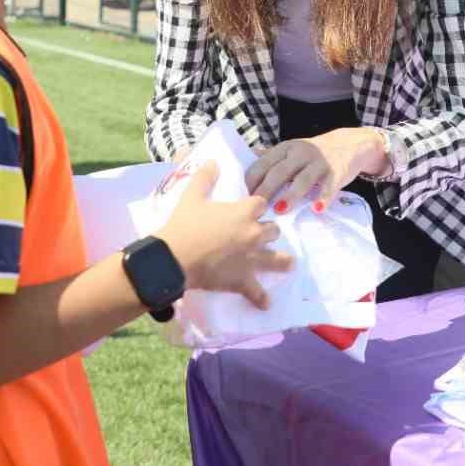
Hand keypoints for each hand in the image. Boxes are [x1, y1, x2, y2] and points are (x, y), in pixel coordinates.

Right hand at [156, 162, 292, 309]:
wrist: (174, 257)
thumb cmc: (184, 224)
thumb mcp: (192, 196)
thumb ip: (205, 178)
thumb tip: (213, 162)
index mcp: (243, 212)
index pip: (262, 203)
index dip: (258, 205)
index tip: (254, 207)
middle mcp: (253, 234)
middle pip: (273, 230)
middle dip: (268, 231)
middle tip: (262, 234)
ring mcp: (251, 258)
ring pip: (275, 258)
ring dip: (282, 261)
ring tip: (290, 264)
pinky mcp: (242, 280)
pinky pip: (256, 291)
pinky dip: (261, 298)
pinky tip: (266, 303)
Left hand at [245, 127, 389, 211]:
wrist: (349, 144)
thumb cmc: (313, 153)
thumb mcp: (291, 150)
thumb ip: (271, 156)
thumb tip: (250, 155)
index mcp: (285, 148)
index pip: (263, 163)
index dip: (253, 180)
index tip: (244, 197)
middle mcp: (301, 153)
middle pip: (280, 171)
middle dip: (267, 189)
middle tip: (256, 206)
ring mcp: (319, 162)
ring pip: (303, 179)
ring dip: (291, 195)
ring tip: (281, 209)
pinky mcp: (337, 171)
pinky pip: (329, 186)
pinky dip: (323, 197)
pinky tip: (317, 209)